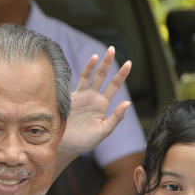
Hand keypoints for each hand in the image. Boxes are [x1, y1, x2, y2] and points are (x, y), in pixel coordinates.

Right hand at [58, 47, 131, 163]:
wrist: (66, 146)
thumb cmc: (85, 141)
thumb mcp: (104, 131)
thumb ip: (115, 118)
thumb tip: (127, 103)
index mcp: (102, 104)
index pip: (114, 86)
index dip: (121, 75)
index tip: (129, 63)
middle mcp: (92, 97)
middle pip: (101, 76)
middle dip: (107, 63)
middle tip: (112, 48)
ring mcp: (80, 96)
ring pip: (88, 77)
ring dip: (93, 65)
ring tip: (98, 55)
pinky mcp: (68, 99)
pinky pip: (74, 84)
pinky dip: (78, 76)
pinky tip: (83, 67)